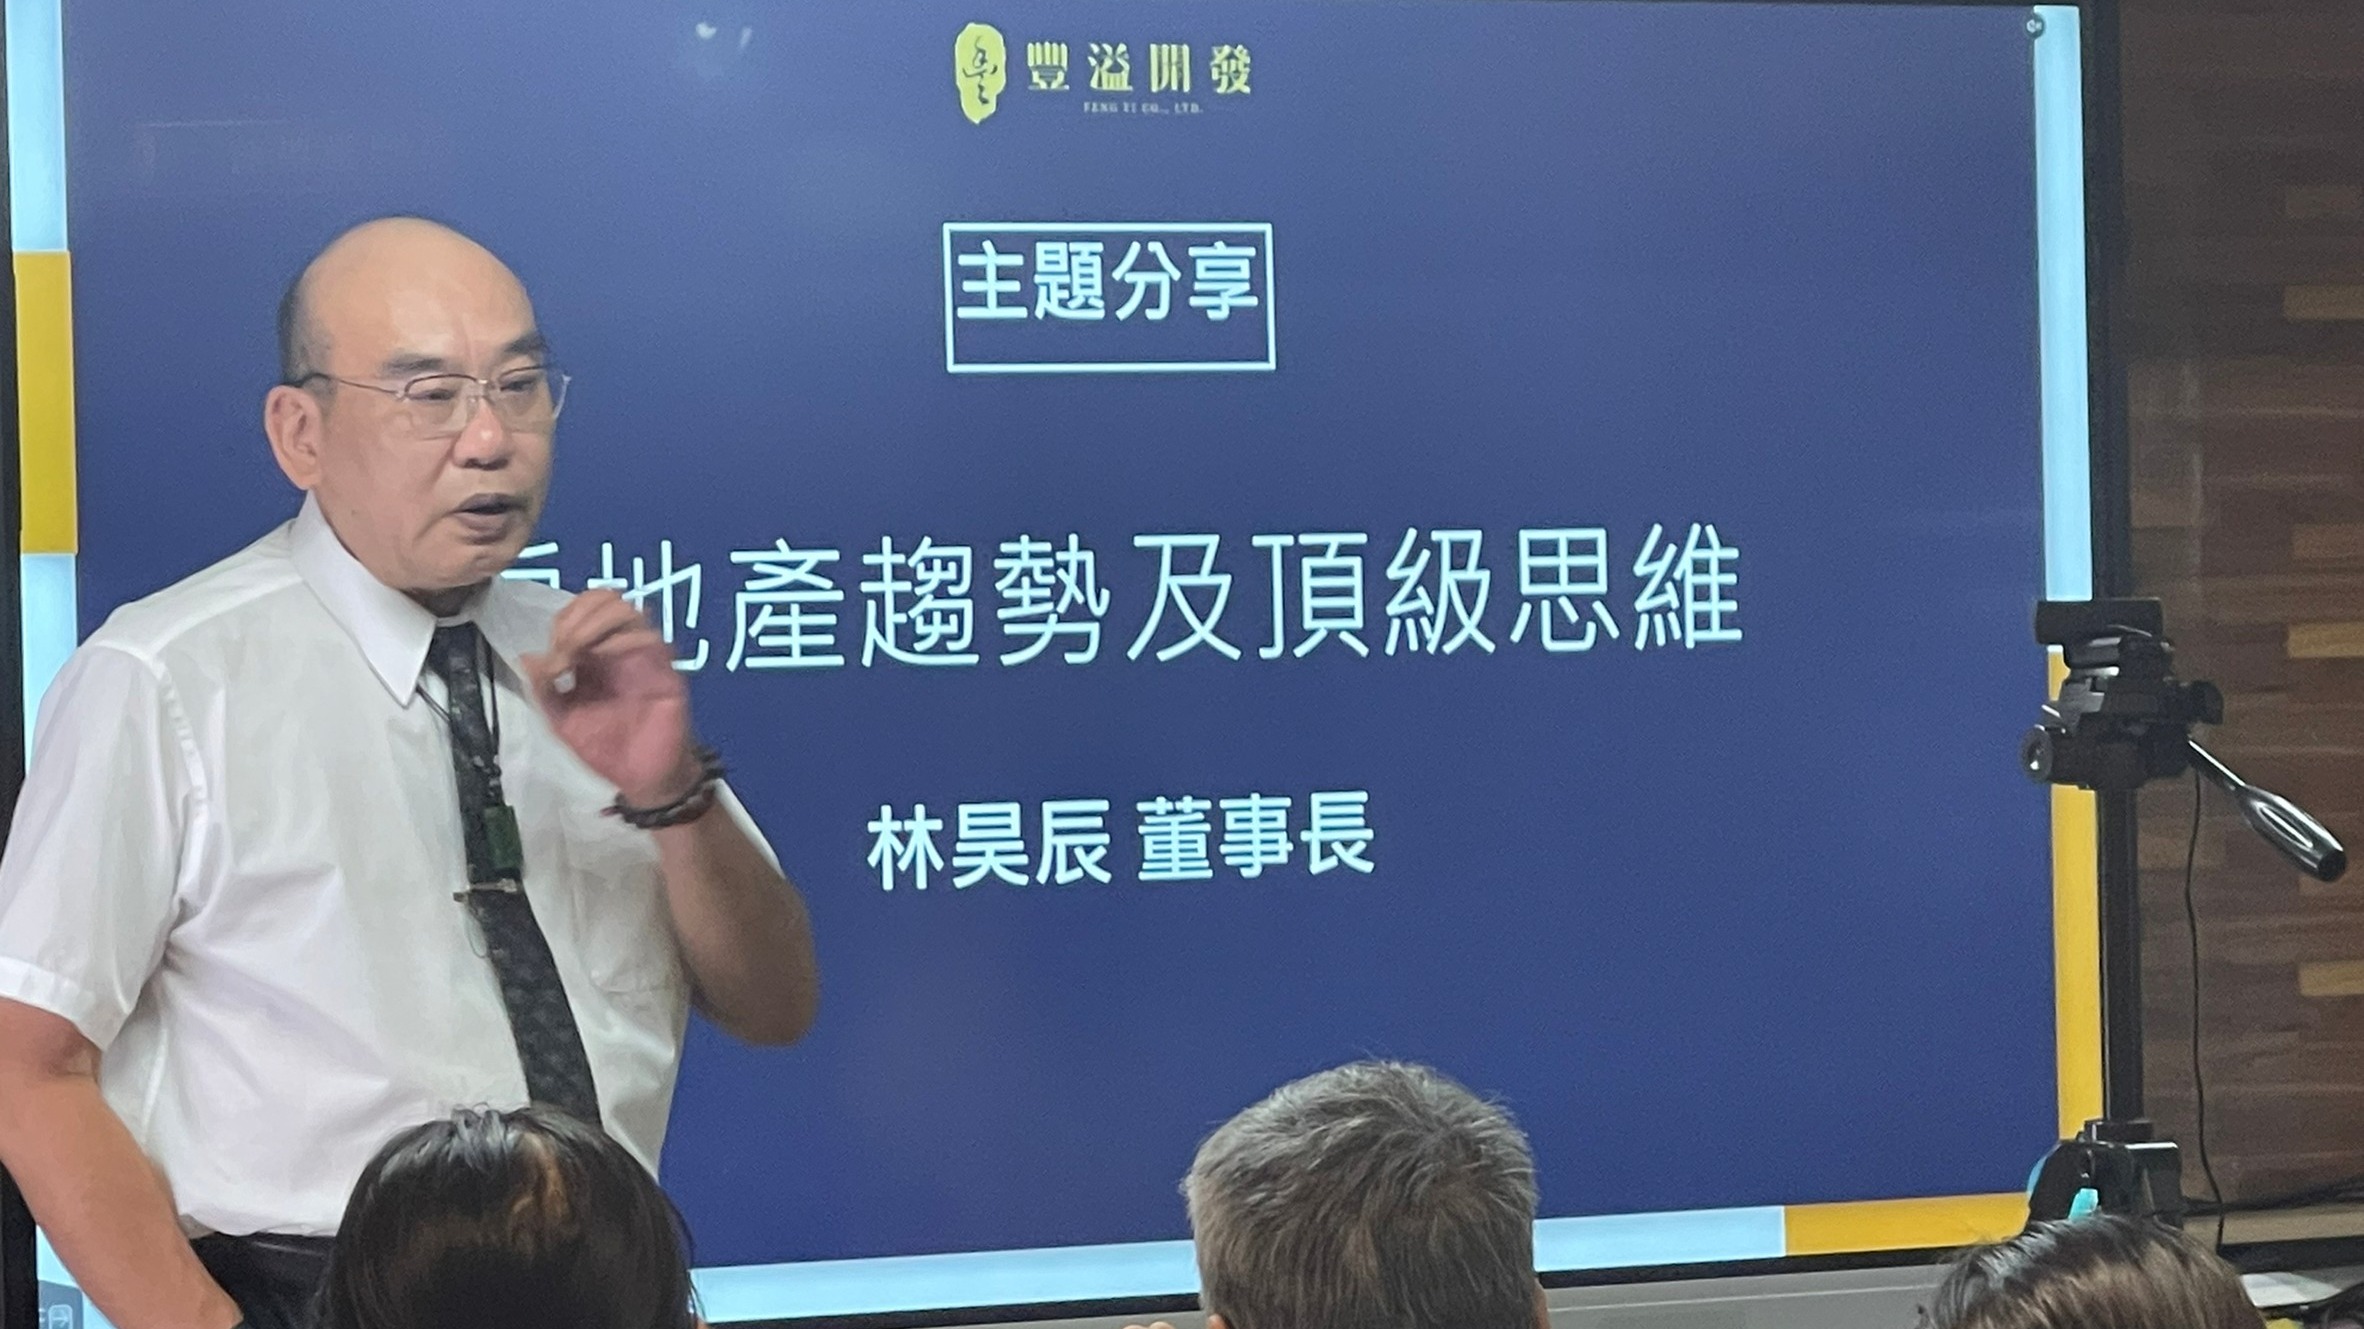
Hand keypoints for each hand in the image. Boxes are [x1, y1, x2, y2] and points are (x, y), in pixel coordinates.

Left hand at [520, 590, 697, 806]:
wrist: (642, 778)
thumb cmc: (606, 750)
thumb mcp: (563, 721)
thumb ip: (545, 690)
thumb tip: (526, 657)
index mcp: (593, 656)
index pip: (578, 613)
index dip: (561, 625)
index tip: (552, 664)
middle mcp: (619, 648)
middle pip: (603, 600)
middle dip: (578, 617)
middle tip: (566, 649)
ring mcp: (643, 656)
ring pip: (626, 609)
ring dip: (597, 622)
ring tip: (581, 649)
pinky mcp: (664, 670)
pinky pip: (649, 638)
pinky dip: (621, 639)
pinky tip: (603, 657)